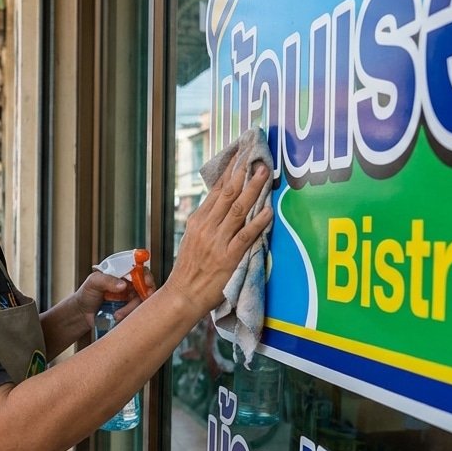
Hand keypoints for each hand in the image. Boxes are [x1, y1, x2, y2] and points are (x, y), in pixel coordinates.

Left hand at [71, 268, 158, 329]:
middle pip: (146, 286)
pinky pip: (137, 312)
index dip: (146, 275)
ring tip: (117, 315)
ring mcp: (131, 297)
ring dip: (132, 308)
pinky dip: (130, 315)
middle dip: (144, 294)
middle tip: (140, 301)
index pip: (139, 269)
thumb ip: (106, 280)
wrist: (82, 314)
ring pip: (142, 301)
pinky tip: (119, 317)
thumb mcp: (93, 282)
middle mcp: (129, 283)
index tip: (147, 283)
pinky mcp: (130, 310)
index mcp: (122, 272)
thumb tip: (123, 285)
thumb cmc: (86, 294)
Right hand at [165, 152, 273, 316]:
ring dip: (252, 190)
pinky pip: (245, 236)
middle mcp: (206, 227)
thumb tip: (222, 203)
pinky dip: (257, 222)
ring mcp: (217, 242)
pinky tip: (268, 211)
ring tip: (264, 173)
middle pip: (227, 194)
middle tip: (256, 156)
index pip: (216, 190)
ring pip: (237, 209)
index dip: (230, 171)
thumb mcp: (193, 239)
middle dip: (243, 173)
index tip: (241, 155)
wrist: (183, 295)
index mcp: (198, 220)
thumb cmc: (190, 269)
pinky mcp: (228, 258)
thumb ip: (207, 221)